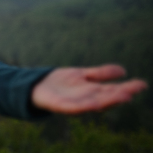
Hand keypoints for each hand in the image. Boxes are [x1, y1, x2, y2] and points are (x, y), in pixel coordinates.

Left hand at [32, 64, 147, 113]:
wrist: (37, 86)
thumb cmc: (62, 82)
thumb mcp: (83, 75)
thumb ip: (100, 74)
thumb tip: (123, 70)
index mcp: (93, 92)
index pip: (113, 90)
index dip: (127, 88)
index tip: (142, 84)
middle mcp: (86, 99)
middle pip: (105, 97)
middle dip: (119, 95)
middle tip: (133, 92)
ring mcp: (74, 103)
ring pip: (93, 104)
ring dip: (107, 102)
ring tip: (121, 97)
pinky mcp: (60, 106)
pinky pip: (74, 108)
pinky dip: (84, 106)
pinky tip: (95, 103)